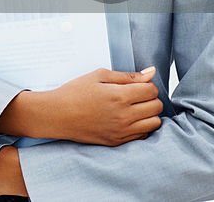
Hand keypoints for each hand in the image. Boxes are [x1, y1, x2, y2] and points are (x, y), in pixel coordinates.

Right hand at [0, 67, 161, 144]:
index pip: (152, 91)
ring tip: (134, 108)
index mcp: (120, 96)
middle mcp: (124, 116)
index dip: (147, 85)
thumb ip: (127, 75)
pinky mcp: (118, 141)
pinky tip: (128, 120)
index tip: (137, 85)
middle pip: (156, 107)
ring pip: (154, 123)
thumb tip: (151, 72)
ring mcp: (122, 131)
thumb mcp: (98, 75)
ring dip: (149, 114)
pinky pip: (143, 135)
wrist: (57, 115)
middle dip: (150, 98)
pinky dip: (141, 127)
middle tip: (136, 95)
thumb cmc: (75, 92)